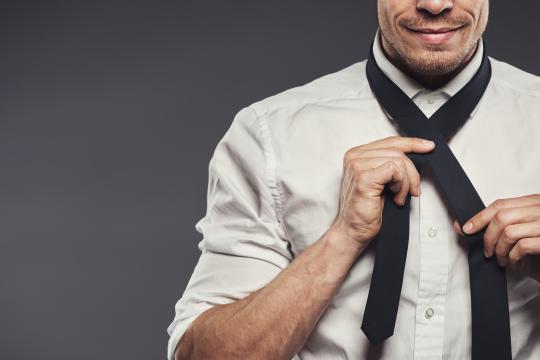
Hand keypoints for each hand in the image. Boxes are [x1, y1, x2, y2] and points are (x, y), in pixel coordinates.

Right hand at [330, 135, 435, 250]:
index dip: (412, 143)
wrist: (352, 231)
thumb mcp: (381, 181)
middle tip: (413, 191)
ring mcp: (357, 165)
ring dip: (407, 181)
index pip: (389, 141)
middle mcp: (354, 156)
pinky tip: (396, 197)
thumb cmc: (366, 210)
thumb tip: (417, 154)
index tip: (429, 146)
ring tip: (400, 197)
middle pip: (397, 150)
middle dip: (412, 171)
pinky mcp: (363, 177)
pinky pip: (395, 170)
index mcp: (357, 154)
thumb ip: (390, 164)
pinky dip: (402, 185)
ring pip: (398, 160)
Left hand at [452, 194, 539, 281]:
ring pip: (509, 232)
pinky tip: (515, 264)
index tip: (465, 228)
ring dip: (500, 250)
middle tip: (487, 252)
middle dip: (488, 236)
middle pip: (502, 216)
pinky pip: (522, 246)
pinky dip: (513, 258)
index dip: (480, 216)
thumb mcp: (518, 234)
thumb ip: (497, 227)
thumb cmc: (539, 253)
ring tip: (502, 261)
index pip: (501, 204)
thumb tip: (461, 226)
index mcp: (535, 203)